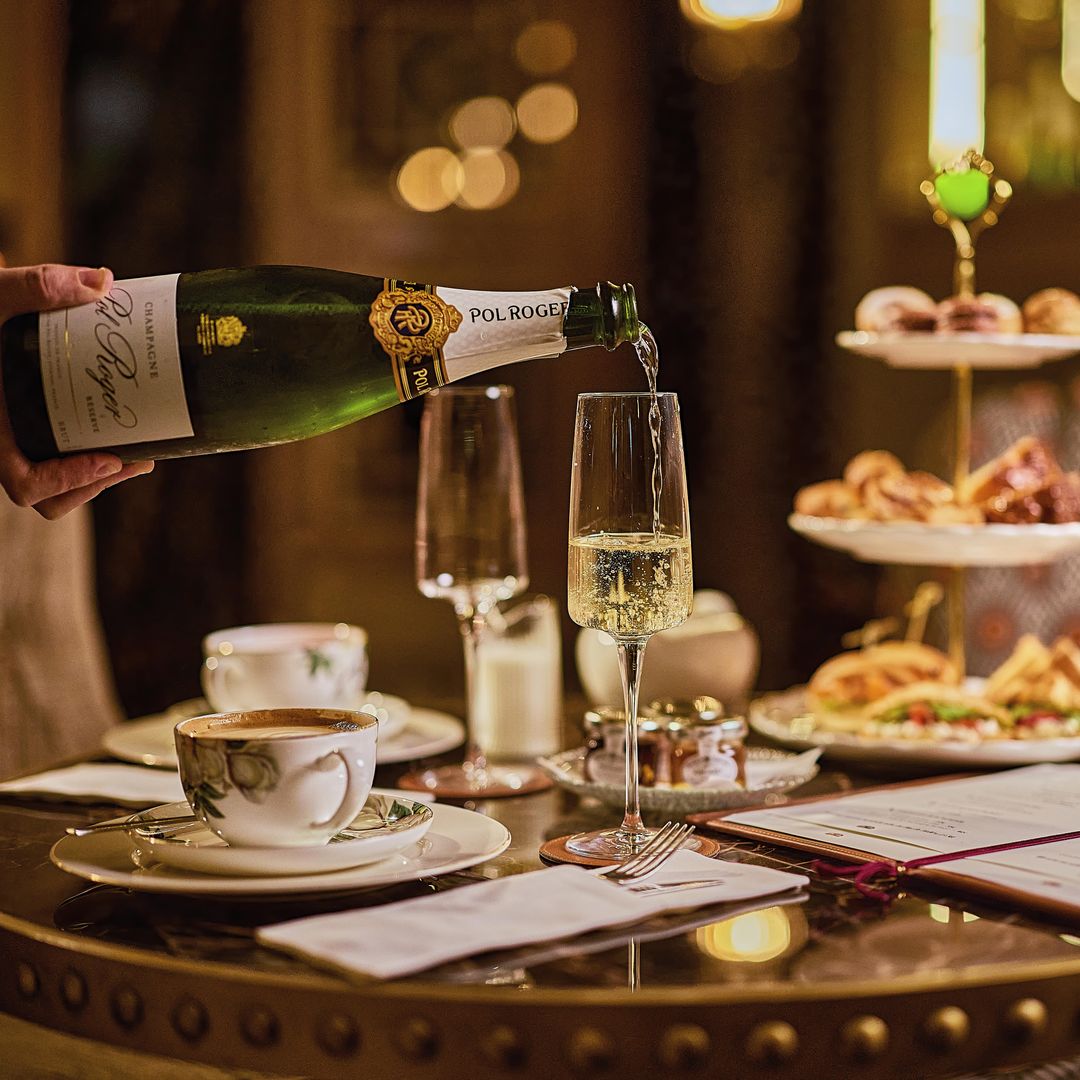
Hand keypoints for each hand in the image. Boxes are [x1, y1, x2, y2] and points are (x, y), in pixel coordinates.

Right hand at [0, 262, 153, 517]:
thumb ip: (38, 286)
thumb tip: (103, 282)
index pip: (23, 483)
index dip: (65, 481)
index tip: (109, 459)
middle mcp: (4, 442)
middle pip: (49, 497)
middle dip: (96, 484)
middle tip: (141, 460)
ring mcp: (20, 441)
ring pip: (57, 488)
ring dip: (99, 479)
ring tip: (142, 456)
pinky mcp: (37, 431)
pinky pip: (62, 461)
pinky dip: (92, 457)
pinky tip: (128, 436)